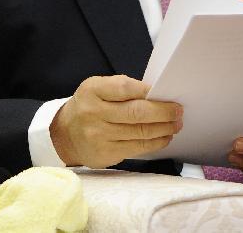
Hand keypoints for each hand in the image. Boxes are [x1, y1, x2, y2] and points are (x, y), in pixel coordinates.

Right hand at [50, 75, 182, 167]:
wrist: (64, 134)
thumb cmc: (89, 106)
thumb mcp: (97, 88)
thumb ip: (122, 88)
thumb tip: (155, 93)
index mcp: (93, 91)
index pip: (125, 87)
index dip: (149, 90)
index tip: (166, 91)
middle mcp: (93, 113)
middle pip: (137, 113)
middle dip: (163, 112)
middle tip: (178, 111)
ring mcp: (98, 136)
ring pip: (140, 132)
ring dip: (164, 129)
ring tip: (176, 125)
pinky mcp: (105, 154)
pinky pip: (137, 149)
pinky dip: (155, 143)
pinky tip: (164, 137)